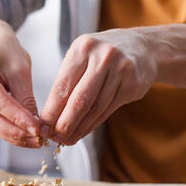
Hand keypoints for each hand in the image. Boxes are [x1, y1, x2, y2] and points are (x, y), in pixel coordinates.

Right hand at [0, 24, 39, 147]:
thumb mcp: (20, 67)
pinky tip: (23, 134)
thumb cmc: (4, 50)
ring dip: (12, 135)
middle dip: (16, 132)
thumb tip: (35, 125)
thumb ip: (25, 96)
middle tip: (39, 141)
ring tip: (34, 141)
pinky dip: (6, 130)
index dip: (17, 118)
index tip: (37, 129)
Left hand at [40, 28, 157, 144]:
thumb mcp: (83, 55)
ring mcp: (121, 71)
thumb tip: (50, 115)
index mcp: (83, 48)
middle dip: (64, 124)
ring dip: (79, 128)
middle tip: (54, 138)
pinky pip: (108, 110)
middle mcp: (103, 57)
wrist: (143, 47)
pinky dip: (93, 124)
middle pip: (80, 100)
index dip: (51, 111)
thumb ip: (68, 80)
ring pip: (95, 108)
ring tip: (67, 139)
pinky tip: (83, 131)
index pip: (63, 86)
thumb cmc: (103, 54)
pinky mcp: (133, 84)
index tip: (42, 127)